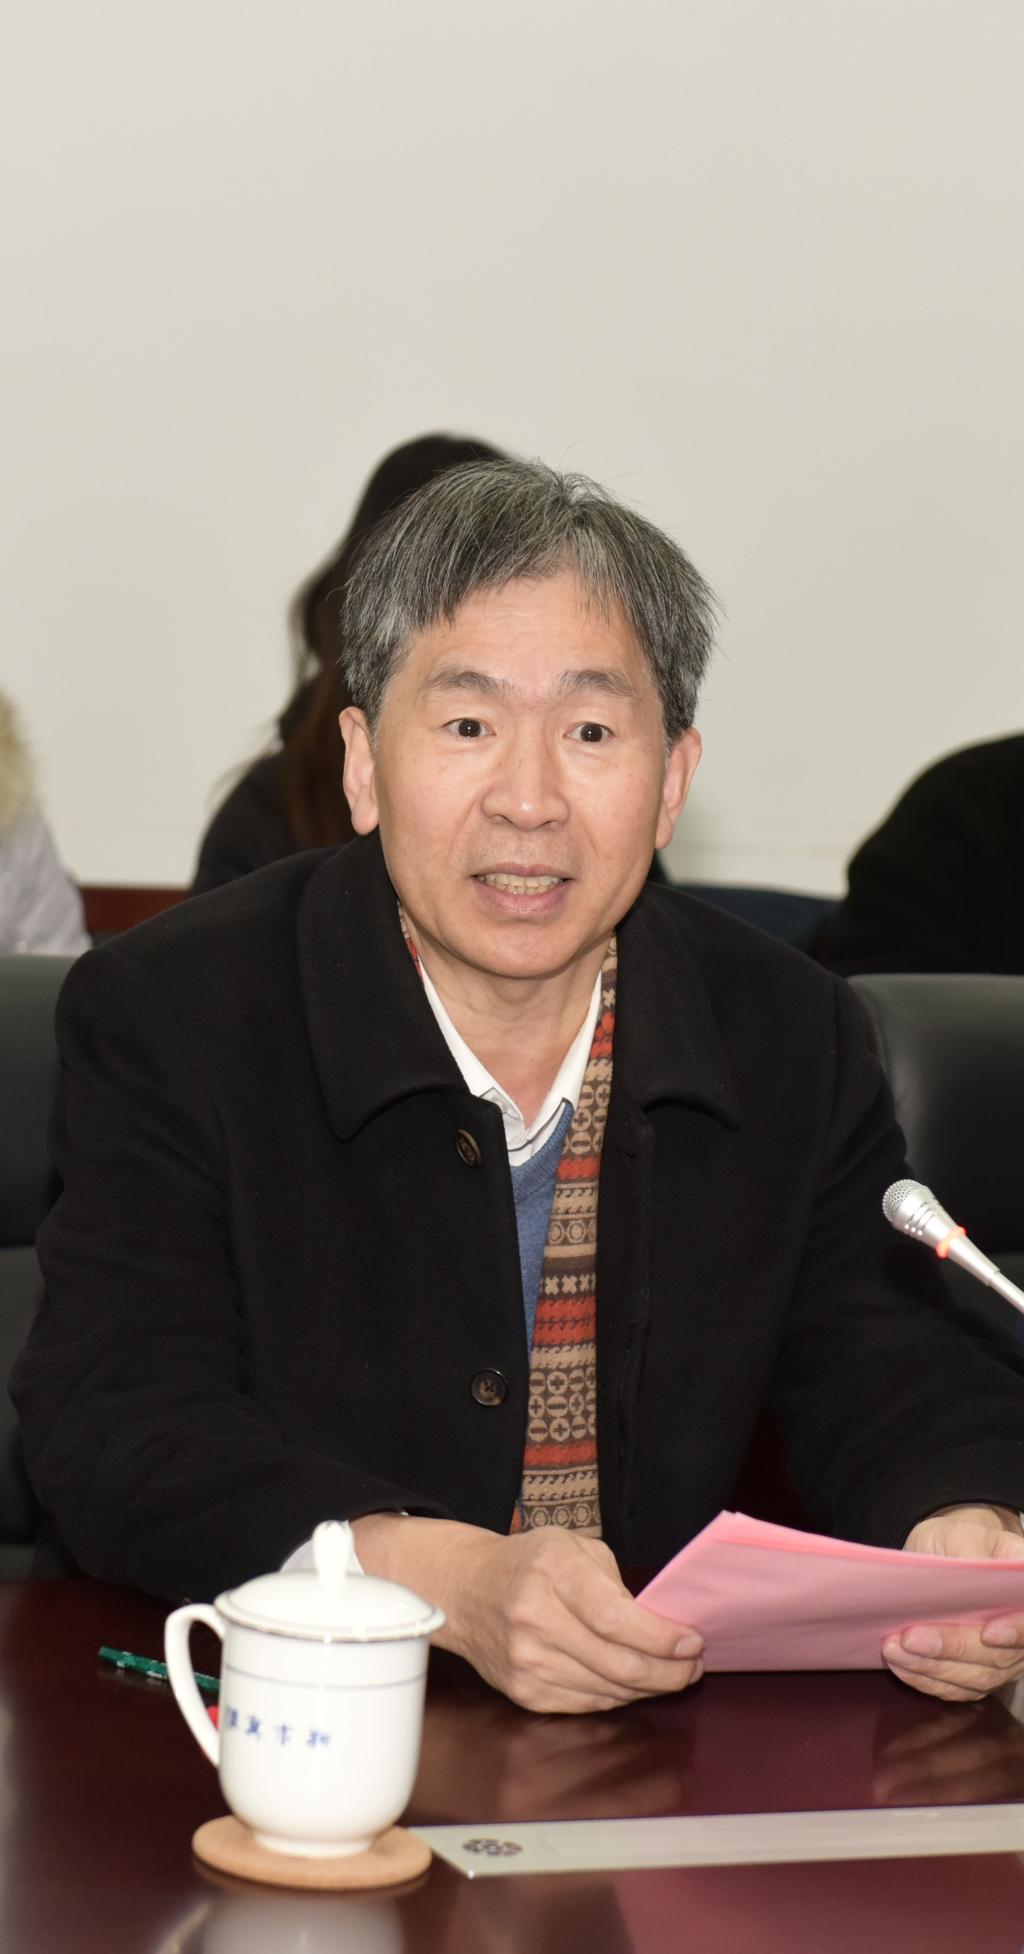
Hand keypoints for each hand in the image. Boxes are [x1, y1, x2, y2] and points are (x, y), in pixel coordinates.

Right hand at [352, 1513, 702, 1712]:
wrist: (466, 1590)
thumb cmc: (529, 1563)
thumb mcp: (573, 1548)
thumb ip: (615, 1584)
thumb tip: (659, 1629)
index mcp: (552, 1573)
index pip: (616, 1619)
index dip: (661, 1639)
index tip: (692, 1643)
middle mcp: (535, 1619)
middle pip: (617, 1664)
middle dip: (667, 1672)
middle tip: (693, 1667)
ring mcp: (526, 1662)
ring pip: (607, 1691)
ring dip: (648, 1688)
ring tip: (672, 1675)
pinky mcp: (524, 1692)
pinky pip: (586, 1704)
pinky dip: (617, 1697)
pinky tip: (634, 1684)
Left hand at [883, 1505, 1023, 1701]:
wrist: (946, 1556)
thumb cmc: (959, 1542)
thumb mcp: (965, 1536)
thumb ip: (971, 1557)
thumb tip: (968, 1575)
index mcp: (1023, 1593)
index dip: (1017, 1632)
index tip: (988, 1633)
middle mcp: (1019, 1633)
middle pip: (997, 1656)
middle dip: (951, 1648)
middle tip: (911, 1637)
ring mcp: (1001, 1659)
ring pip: (974, 1677)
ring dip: (931, 1667)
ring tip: (894, 1649)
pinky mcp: (975, 1675)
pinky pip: (955, 1688)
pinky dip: (925, 1678)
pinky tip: (900, 1664)